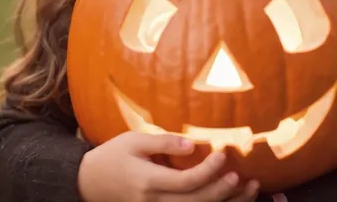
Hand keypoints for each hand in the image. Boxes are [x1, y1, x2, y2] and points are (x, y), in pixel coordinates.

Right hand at [77, 131, 258, 201]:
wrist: (88, 183)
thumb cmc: (113, 155)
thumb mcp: (134, 141)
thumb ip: (164, 142)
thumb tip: (193, 144)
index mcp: (149, 182)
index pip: (188, 182)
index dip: (210, 170)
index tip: (224, 153)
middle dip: (224, 192)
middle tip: (245, 177)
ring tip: (249, 191)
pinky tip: (228, 200)